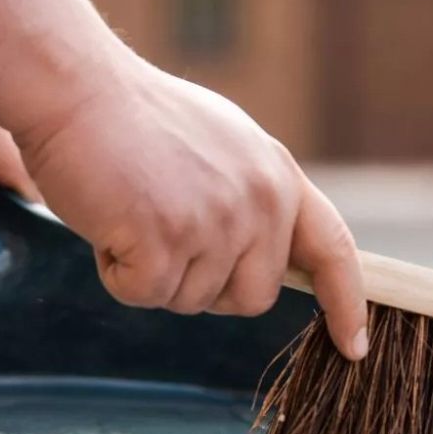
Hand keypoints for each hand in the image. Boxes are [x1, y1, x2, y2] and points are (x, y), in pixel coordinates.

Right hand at [20, 60, 368, 359]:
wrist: (77, 87)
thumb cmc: (134, 118)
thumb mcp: (222, 147)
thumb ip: (251, 198)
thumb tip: (259, 256)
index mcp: (277, 176)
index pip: (332, 249)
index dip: (346, 303)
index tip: (355, 346)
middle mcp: (258, 201)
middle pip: (251, 298)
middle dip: (207, 287)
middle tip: (164, 241)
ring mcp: (215, 221)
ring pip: (190, 300)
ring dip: (151, 273)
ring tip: (129, 210)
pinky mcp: (167, 240)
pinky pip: (144, 295)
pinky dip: (116, 273)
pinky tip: (106, 221)